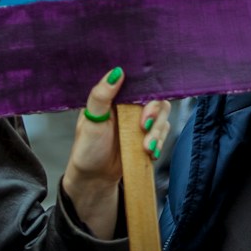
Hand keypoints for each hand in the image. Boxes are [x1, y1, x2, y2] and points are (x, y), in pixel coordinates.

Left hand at [61, 68, 171, 237]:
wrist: (95, 178)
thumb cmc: (87, 148)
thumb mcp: (90, 121)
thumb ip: (101, 96)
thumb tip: (116, 72)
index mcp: (116, 97)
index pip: (140, 85)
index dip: (147, 95)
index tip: (144, 111)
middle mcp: (130, 107)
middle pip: (157, 100)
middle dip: (154, 117)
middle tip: (144, 128)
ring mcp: (140, 122)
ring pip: (163, 118)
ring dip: (158, 132)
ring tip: (146, 147)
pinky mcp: (148, 136)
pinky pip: (164, 134)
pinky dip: (159, 143)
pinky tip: (149, 152)